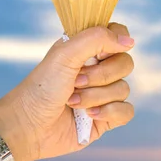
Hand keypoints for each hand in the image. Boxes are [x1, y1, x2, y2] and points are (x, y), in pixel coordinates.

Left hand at [0, 23, 134, 160]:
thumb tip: (130, 42)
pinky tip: (88, 116)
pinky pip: (126, 111)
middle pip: (125, 63)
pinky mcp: (107, 117)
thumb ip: (97, 39)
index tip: (98, 54)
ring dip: (96, 96)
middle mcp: (98, 68)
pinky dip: (108, 112)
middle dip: (100, 76)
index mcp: (87, 47)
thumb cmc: (42, 86)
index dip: (115, 43)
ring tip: (73, 101)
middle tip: (76, 81)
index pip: (119, 34)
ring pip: (124, 88)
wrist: (29, 126)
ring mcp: (103, 93)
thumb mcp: (65, 54)